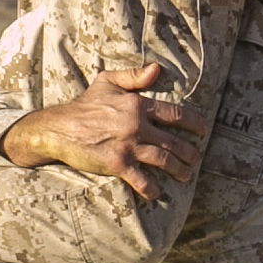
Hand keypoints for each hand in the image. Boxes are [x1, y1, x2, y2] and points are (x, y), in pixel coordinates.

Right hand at [0, 63, 210, 200]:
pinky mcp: (116, 164)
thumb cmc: (84, 104)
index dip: (193, 123)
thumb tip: (157, 69)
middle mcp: (136, 125)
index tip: (203, 130)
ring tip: (185, 175)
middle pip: (173, 140)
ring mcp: (127, 145)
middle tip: (196, 158)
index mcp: (138, 104)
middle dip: (189, 152)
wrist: (59, 128)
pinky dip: (151, 188)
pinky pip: (141, 179)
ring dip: (178, 169)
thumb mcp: (107, 82)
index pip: (174, 114)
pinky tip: (157, 193)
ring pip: (163, 160)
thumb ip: (133, 76)